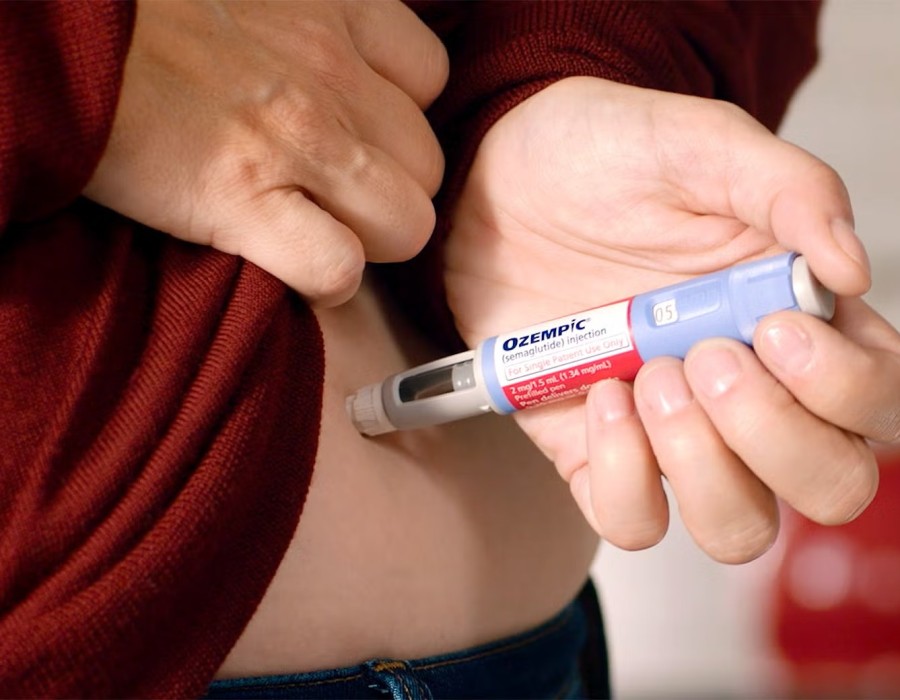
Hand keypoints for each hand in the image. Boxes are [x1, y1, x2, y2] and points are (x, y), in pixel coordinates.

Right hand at [85, 0, 447, 305]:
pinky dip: (325, 283)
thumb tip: (342, 60)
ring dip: (371, 242)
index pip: (429, 77)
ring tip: (321, 233)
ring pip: (407, 224)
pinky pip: (339, 269)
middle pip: (427, 165)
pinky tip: (290, 265)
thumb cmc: (147, 16)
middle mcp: (331, 74)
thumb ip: (312, 21)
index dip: (399, 117)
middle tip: (336, 195)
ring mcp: (297, 140)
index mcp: (335, 10)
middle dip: (391, 189)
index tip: (361, 133)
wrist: (57, 38)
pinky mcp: (243, 200)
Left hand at [445, 77, 899, 562]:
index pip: (875, 402)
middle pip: (828, 484)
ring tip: (649, 379)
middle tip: (702, 358)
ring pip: (737, 525)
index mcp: (794, 320)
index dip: (843, 389)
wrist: (499, 182)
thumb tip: (852, 270)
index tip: (772, 329)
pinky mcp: (595, 451)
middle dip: (773, 438)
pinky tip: (600, 396)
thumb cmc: (601, 156)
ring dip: (699, 466)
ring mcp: (671, 430)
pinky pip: (631, 519)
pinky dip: (622, 477)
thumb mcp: (699, 145)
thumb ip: (789, 189)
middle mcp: (745, 390)